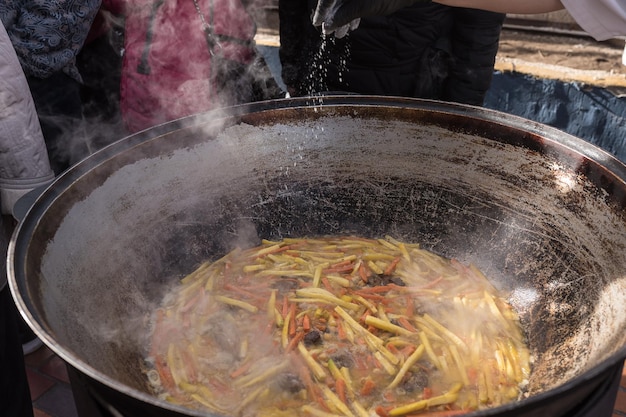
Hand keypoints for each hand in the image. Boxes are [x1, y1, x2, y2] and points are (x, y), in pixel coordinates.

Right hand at [312, 0, 428, 35]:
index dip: (322, 9)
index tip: (317, 23)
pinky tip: (352, 26)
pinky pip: (354, 1)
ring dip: (343, 18)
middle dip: (333, 17)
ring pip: (346, 1)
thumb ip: (343, 16)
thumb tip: (327, 27)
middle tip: (329, 31)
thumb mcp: (363, 7)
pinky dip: (353, 13)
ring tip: (342, 34)